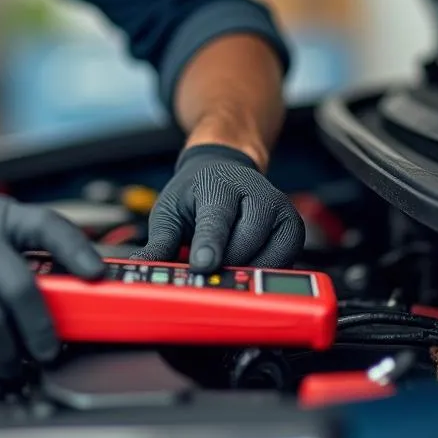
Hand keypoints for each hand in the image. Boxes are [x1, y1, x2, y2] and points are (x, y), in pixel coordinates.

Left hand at [132, 144, 304, 271]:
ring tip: (225, 257)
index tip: (202, 265)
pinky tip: (246, 259)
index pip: (215, 220)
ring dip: (242, 269)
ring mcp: (280, 210)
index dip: (209, 245)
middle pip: (242, 247)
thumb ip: (160, 241)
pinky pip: (282, 263)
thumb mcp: (170, 209)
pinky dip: (261, 270)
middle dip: (221, 266)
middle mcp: (256, 195)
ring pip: (264, 260)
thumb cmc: (196, 191)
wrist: (226, 168)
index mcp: (219, 186)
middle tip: (205, 267)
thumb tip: (143, 267)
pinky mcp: (294, 229)